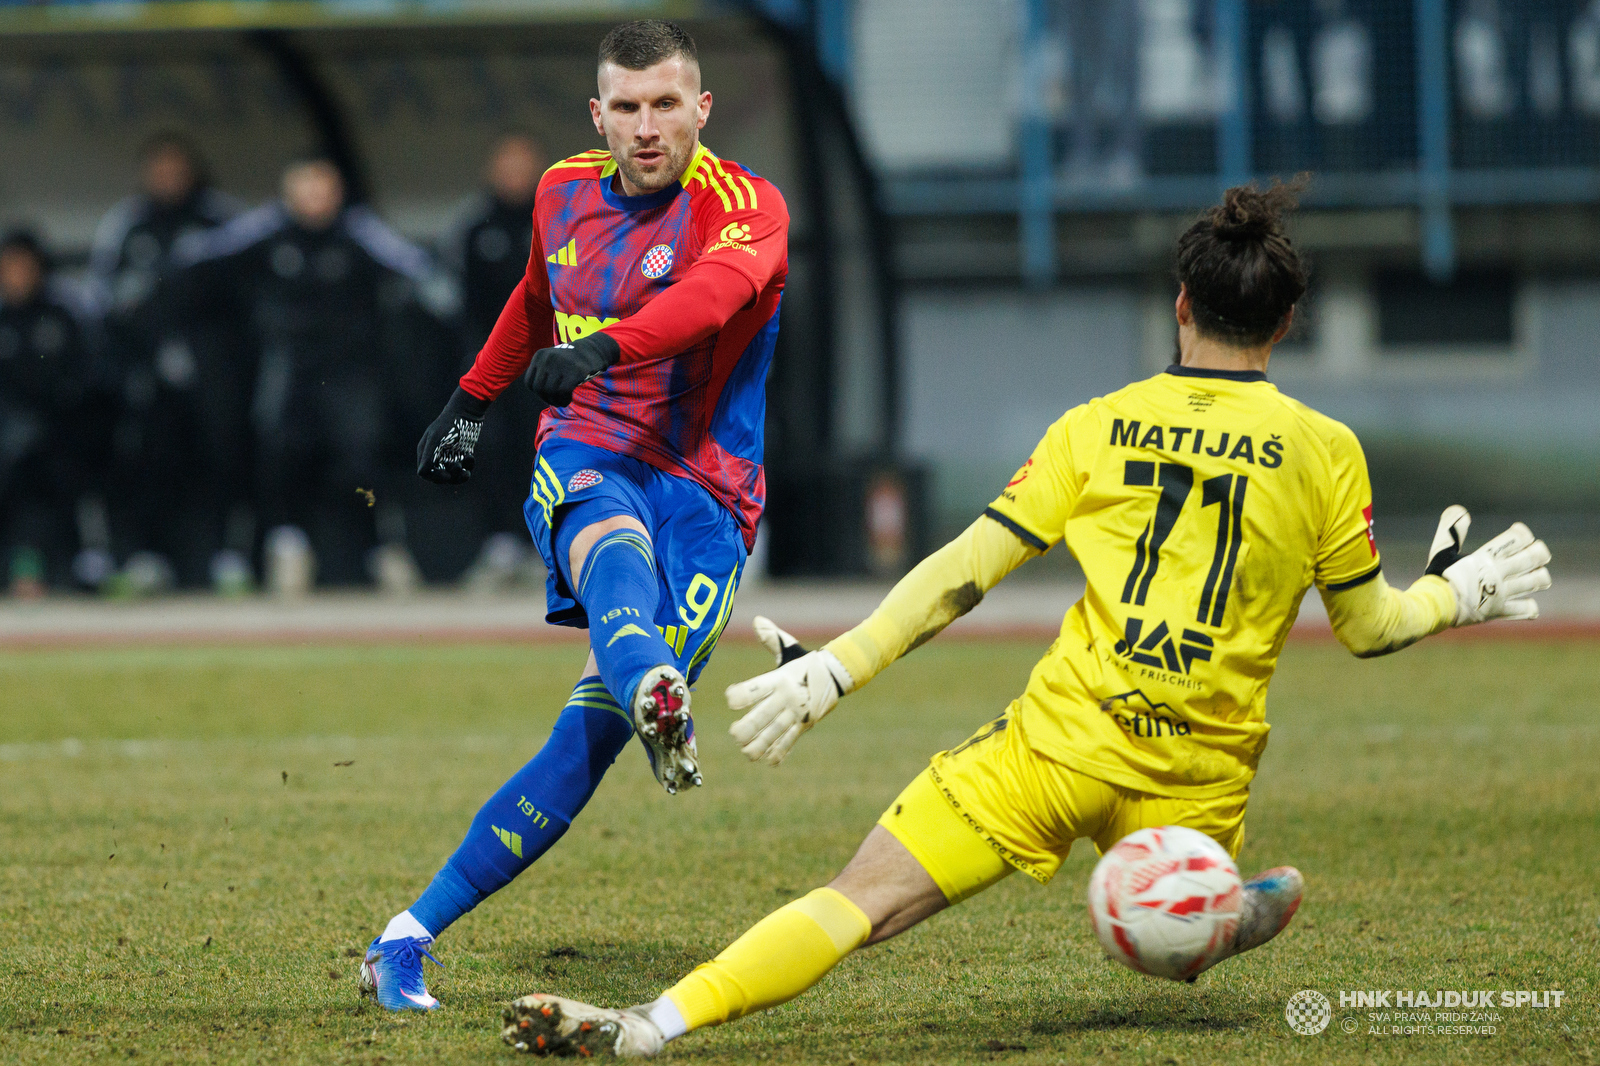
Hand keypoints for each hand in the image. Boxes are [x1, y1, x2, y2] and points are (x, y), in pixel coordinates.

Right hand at [416, 387, 489, 483]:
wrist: (466, 412)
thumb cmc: (448, 425)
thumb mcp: (436, 440)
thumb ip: (428, 456)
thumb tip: (422, 473)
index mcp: (425, 452)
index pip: (425, 473)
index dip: (435, 477)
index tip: (446, 475)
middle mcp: (436, 456)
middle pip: (440, 477)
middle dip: (450, 476)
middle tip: (458, 466)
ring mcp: (450, 456)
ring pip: (453, 476)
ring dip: (460, 475)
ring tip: (466, 468)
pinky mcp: (462, 455)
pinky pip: (464, 468)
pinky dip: (468, 466)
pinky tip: (470, 456)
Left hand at [524, 331, 620, 407]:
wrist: (593, 350)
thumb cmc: (570, 361)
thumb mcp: (551, 361)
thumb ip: (542, 374)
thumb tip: (538, 393)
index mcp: (540, 356)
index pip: (529, 383)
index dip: (538, 393)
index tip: (548, 394)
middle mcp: (548, 358)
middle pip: (539, 389)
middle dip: (547, 399)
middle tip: (557, 401)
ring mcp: (561, 364)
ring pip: (550, 392)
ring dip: (557, 401)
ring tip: (563, 401)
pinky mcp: (575, 371)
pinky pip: (563, 392)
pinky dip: (564, 400)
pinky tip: (569, 399)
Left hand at [726, 616, 854, 765]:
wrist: (838, 674)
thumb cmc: (806, 662)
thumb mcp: (789, 648)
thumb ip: (771, 638)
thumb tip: (756, 620)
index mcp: (779, 679)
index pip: (755, 688)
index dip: (739, 695)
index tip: (731, 699)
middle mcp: (786, 697)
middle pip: (762, 716)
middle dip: (746, 728)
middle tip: (735, 733)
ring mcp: (796, 713)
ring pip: (775, 733)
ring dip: (759, 745)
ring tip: (746, 752)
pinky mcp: (805, 724)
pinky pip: (790, 741)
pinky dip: (779, 752)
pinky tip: (767, 761)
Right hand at [1424, 505, 1551, 624]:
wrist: (1435, 606)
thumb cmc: (1438, 577)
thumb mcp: (1442, 550)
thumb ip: (1451, 529)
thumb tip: (1460, 510)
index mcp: (1486, 557)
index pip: (1516, 540)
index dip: (1523, 534)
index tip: (1521, 532)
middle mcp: (1498, 574)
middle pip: (1531, 559)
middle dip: (1539, 553)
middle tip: (1541, 552)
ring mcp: (1501, 593)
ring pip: (1532, 583)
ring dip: (1540, 577)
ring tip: (1541, 575)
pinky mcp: (1499, 611)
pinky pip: (1523, 609)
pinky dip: (1530, 607)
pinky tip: (1532, 605)